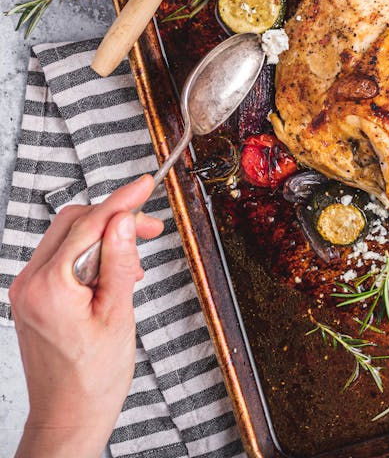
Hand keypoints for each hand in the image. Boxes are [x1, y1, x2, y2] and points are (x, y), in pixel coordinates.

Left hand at [10, 176, 164, 457]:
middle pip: (72, 223)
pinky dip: (90, 255)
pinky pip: (62, 259)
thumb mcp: (118, 314)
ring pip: (67, 238)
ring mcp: (27, 291)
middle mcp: (29, 284)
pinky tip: (114, 272)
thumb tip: (123, 220)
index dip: (121, 200)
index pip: (88, 224)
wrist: (70, 414)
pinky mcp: (33, 298)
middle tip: (151, 228)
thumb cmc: (94, 377)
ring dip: (103, 236)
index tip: (145, 183)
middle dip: (113, 217)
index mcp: (50, 287)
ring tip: (136, 258)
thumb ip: (119, 262)